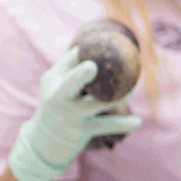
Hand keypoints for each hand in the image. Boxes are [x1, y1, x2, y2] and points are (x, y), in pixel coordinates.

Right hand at [7, 45, 141, 180]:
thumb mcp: (54, 83)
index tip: (100, 40)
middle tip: (91, 67)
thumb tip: (85, 39)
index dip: (84, 51)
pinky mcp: (83, 130)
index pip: (69, 61)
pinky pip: (107, 125)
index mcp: (53, 80)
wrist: (44, 142)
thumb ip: (68, 63)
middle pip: (70, 84)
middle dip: (80, 76)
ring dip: (118, 97)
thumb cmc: (56, 102)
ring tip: (132, 91)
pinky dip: (123, 124)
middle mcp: (59, 97)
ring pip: (98, 103)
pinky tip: (137, 121)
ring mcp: (71, 115)